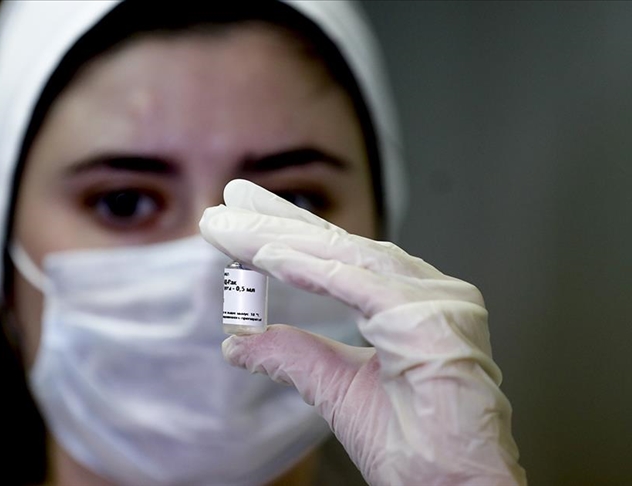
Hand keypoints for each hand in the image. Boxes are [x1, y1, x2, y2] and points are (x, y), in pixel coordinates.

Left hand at [199, 179, 525, 484]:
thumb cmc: (416, 448)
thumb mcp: (335, 388)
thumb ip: (293, 356)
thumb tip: (238, 343)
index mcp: (406, 303)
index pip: (338, 256)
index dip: (287, 232)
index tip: (241, 215)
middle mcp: (424, 293)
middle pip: (338, 246)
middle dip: (277, 222)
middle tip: (228, 201)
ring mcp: (435, 303)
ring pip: (344, 258)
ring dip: (280, 240)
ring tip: (229, 227)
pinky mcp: (434, 322)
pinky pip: (361, 287)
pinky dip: (313, 270)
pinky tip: (269, 256)